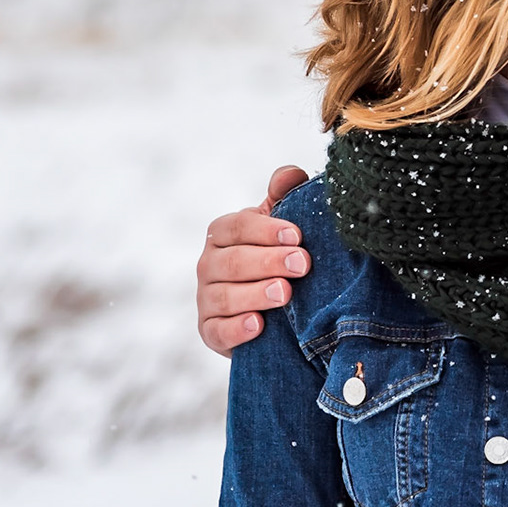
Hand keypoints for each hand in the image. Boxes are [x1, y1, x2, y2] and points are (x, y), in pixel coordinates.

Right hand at [196, 166, 311, 356]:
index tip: (297, 236)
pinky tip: (258, 325)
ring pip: (225, 296)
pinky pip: (217, 330)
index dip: (266, 230)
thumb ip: (284, 196)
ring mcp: (206, 299)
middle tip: (302, 264)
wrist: (271, 308)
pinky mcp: (209, 331)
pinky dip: (236, 329)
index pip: (237, 226)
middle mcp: (208, 264)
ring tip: (285, 293)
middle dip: (269, 261)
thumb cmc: (276, 254)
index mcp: (223, 233)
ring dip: (255, 294)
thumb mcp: (281, 224)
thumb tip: (291, 175)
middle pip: (233, 261)